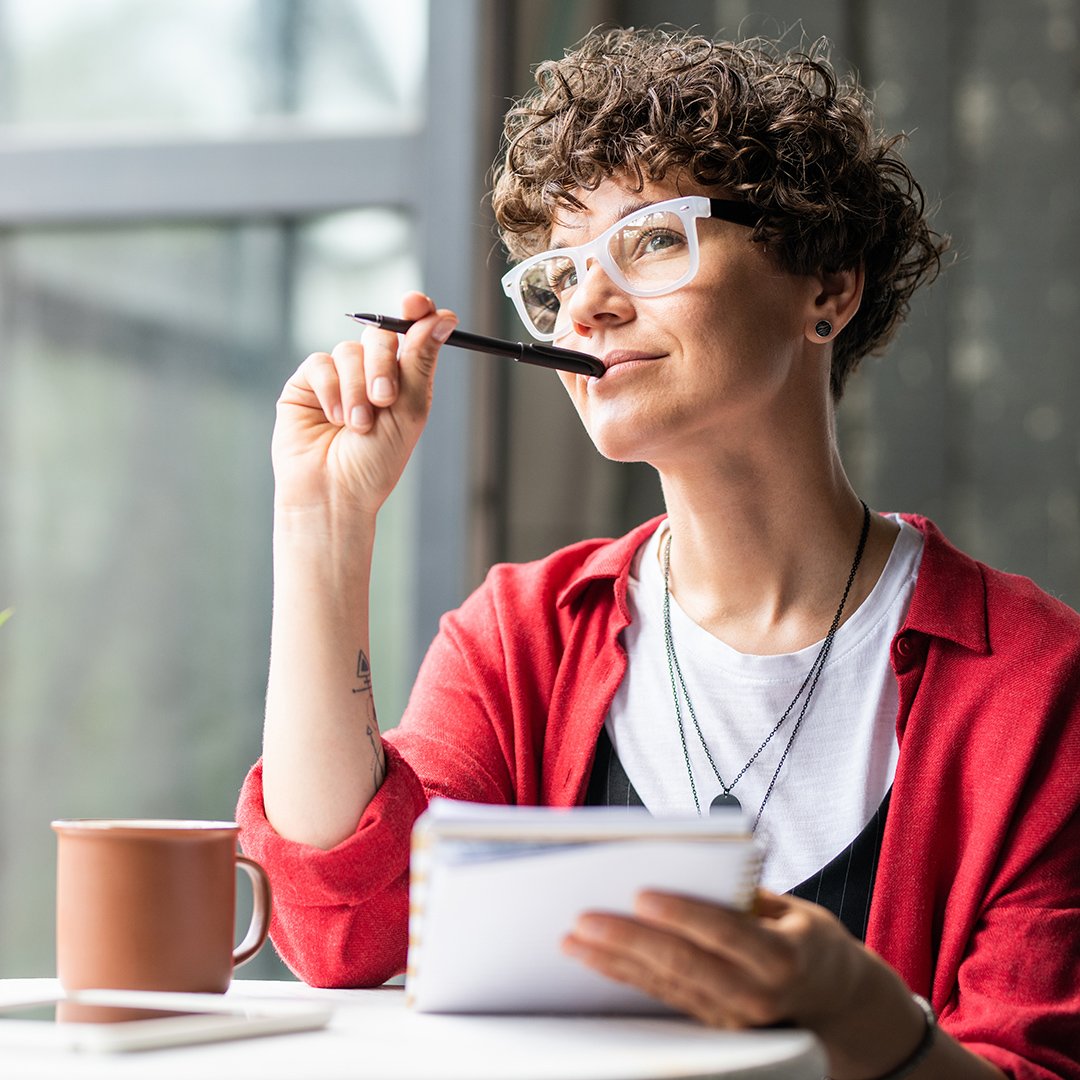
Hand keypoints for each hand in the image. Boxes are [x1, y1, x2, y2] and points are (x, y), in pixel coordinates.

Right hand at [272, 291, 456, 517]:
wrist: (334, 492)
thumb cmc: (375, 463)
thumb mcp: (409, 410)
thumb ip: (421, 360)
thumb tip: (443, 317)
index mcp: (406, 379)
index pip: (412, 331)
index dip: (416, 312)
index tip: (417, 303)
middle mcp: (373, 373)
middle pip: (381, 335)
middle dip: (383, 364)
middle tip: (385, 399)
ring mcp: (339, 376)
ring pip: (350, 350)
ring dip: (356, 389)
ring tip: (357, 425)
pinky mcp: (308, 383)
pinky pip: (320, 364)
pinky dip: (331, 391)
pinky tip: (333, 419)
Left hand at [564, 889, 862, 1027]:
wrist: (836, 1003)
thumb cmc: (807, 939)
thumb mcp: (793, 909)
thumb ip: (744, 894)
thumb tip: (692, 863)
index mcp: (784, 957)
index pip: (725, 932)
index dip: (682, 914)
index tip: (642, 893)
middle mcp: (758, 996)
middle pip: (684, 965)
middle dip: (629, 941)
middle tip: (585, 918)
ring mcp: (733, 1019)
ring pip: (665, 986)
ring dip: (614, 962)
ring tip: (574, 938)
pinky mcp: (713, 1027)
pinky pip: (663, 999)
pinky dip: (625, 978)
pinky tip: (595, 960)